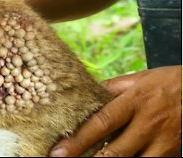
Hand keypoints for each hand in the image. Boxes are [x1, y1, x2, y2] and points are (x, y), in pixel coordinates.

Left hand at [49, 65, 181, 156]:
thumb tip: (83, 94)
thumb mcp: (139, 79)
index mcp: (135, 101)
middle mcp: (148, 123)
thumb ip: (112, 88)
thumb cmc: (168, 83)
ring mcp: (164, 142)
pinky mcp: (175, 154)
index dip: (78, 140)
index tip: (58, 151)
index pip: (101, 122)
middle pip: (115, 151)